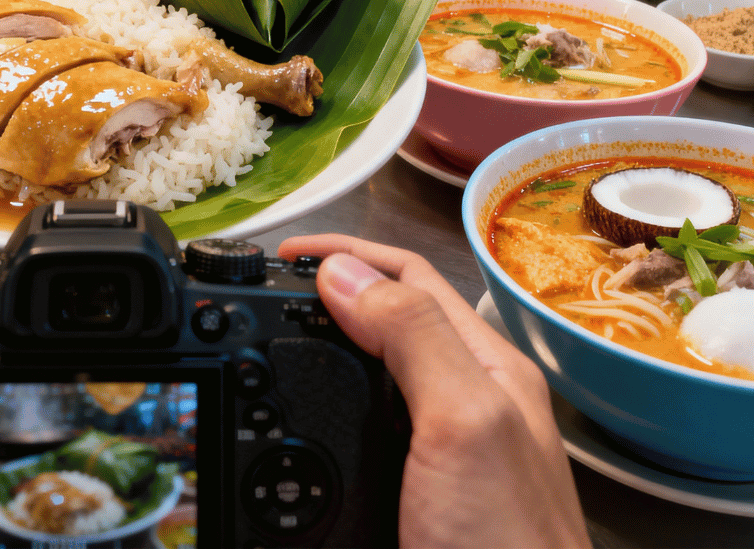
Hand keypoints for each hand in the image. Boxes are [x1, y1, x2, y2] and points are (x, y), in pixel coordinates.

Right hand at [277, 235, 588, 548]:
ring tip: (274, 337)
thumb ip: (412, 338)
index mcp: (486, 369)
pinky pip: (356, 435)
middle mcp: (464, 403)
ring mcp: (438, 455)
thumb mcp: (462, 424)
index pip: (410, 277)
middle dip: (328, 289)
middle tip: (267, 288)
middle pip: (388, 318)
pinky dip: (319, 413)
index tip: (282, 252)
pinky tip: (299, 422)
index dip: (346, 252)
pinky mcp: (410, 501)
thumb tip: (346, 270)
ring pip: (369, 375)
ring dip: (321, 346)